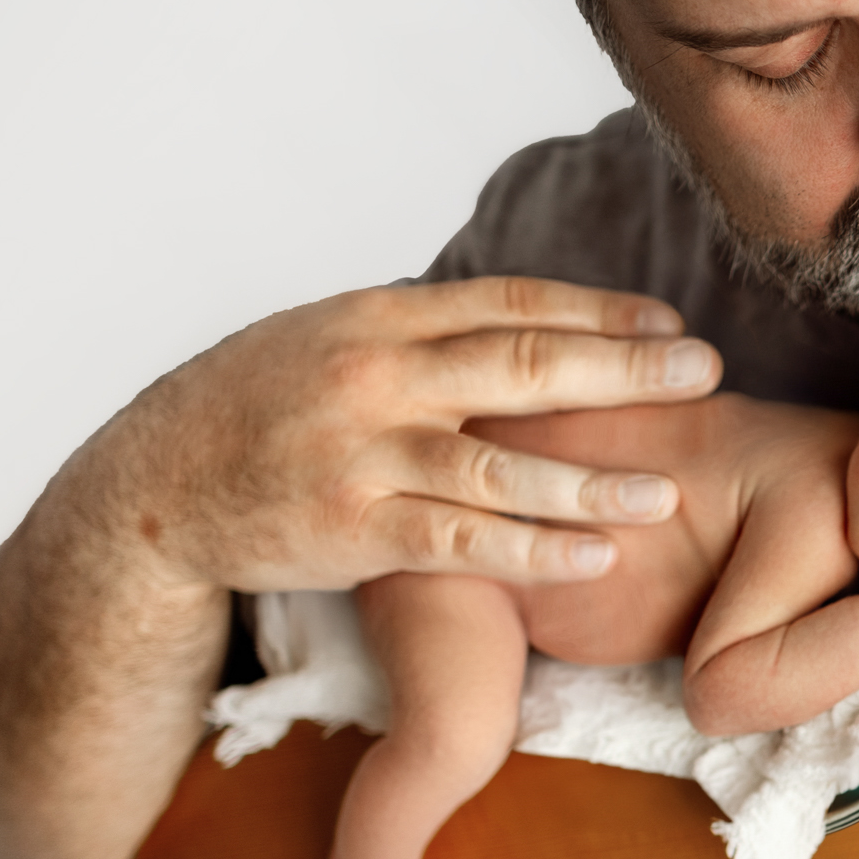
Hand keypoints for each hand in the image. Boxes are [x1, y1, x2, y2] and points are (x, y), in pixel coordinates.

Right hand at [106, 276, 721, 592]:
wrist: (154, 485)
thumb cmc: (261, 407)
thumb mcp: (334, 338)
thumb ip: (428, 331)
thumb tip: (534, 320)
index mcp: (381, 316)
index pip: (512, 302)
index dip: (600, 311)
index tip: (672, 323)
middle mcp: (377, 375)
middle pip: (522, 365)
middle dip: (624, 369)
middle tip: (705, 372)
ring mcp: (363, 454)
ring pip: (499, 465)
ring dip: (591, 479)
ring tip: (668, 489)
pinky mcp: (352, 530)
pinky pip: (460, 543)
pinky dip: (533, 552)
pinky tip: (596, 556)